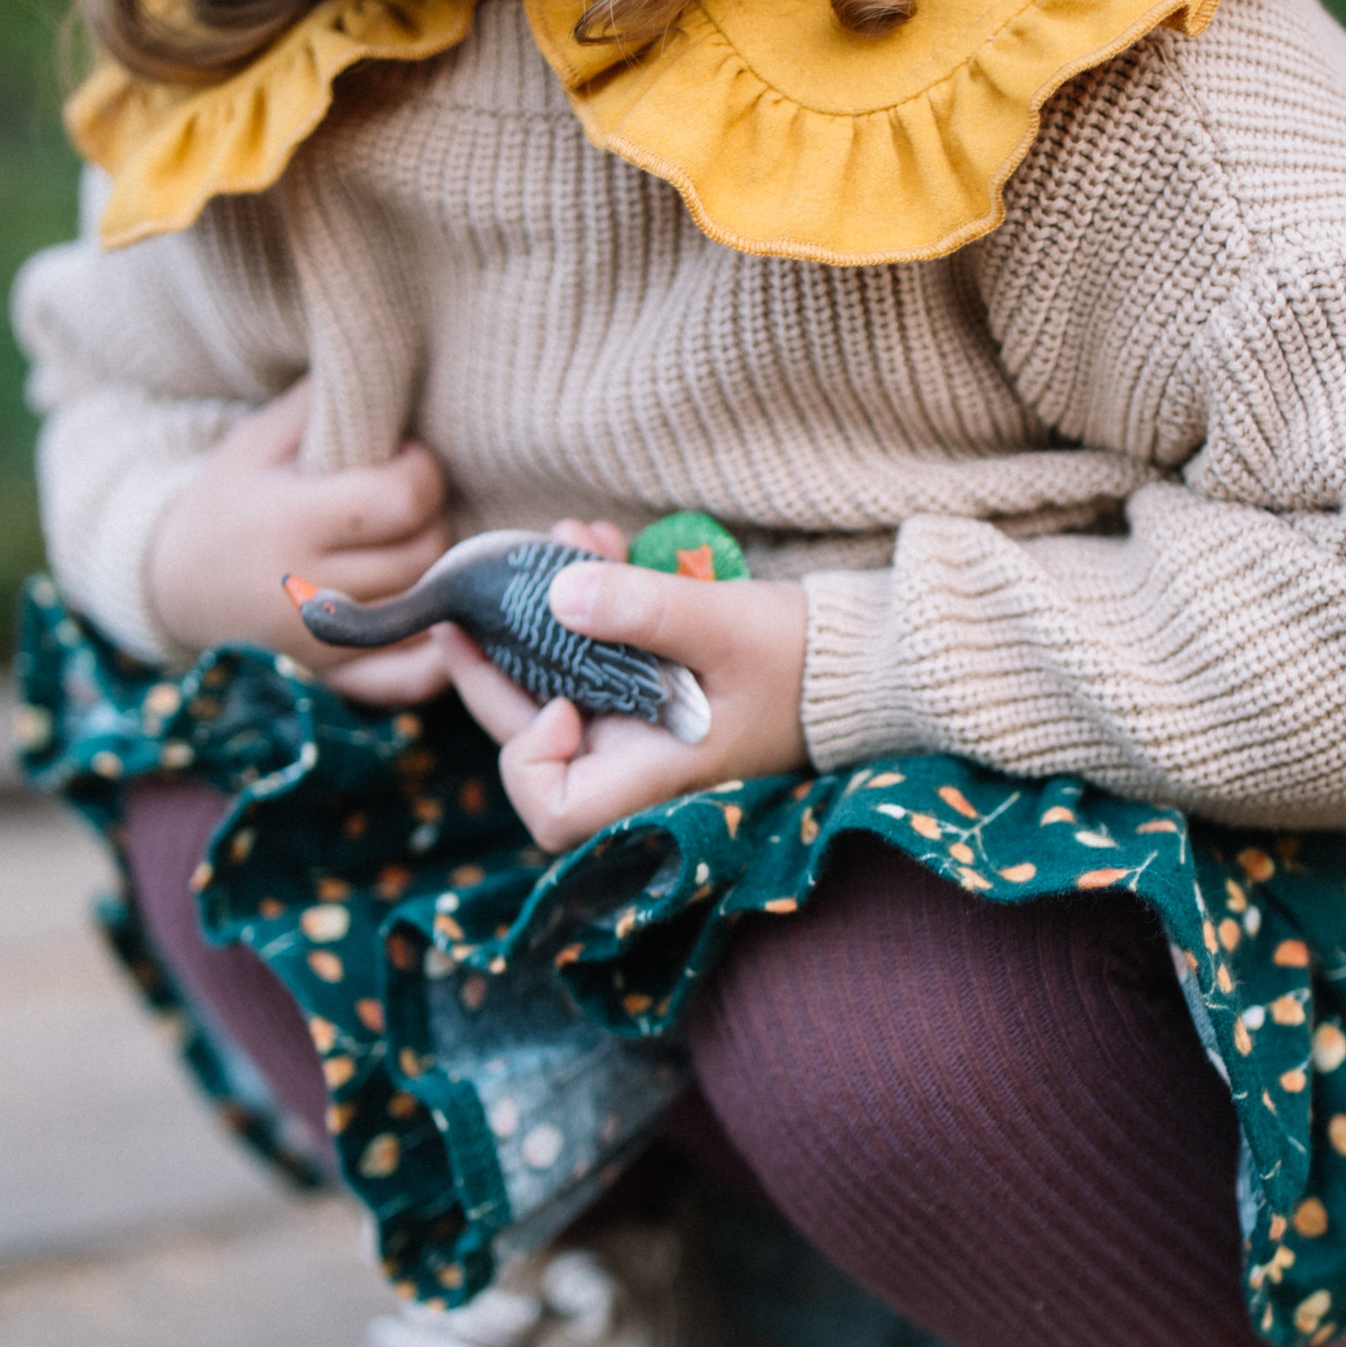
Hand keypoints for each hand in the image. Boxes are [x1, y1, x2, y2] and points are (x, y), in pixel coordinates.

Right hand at [142, 378, 454, 702]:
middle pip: (423, 555)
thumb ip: (321, 404)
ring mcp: (323, 645)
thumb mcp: (258, 439)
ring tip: (419, 541)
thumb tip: (387, 359)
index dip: (422, 473)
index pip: (399, 501)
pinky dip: (438, 654)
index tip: (408, 459)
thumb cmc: (227, 498)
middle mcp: (308, 590)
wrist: (173, 584)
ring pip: (426, 612)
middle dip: (435, 518)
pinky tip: (444, 618)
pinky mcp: (333, 680)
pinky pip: (408, 681)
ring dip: (441, 575)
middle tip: (416, 501)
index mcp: (290, 522)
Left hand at [444, 549, 809, 851]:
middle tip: (483, 589)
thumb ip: (645, 611)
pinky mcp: (647, 691)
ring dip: (547, 611)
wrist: (862, 659)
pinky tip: (599, 542)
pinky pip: (590, 655)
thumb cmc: (802, 659)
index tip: (555, 697)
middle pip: (529, 734)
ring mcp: (637, 728)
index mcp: (653, 775)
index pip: (552, 809)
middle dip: (503, 655)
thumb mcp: (725, 627)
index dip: (528, 758)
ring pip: (555, 680)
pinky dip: (585, 603)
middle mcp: (634, 761)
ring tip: (568, 537)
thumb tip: (558, 591)